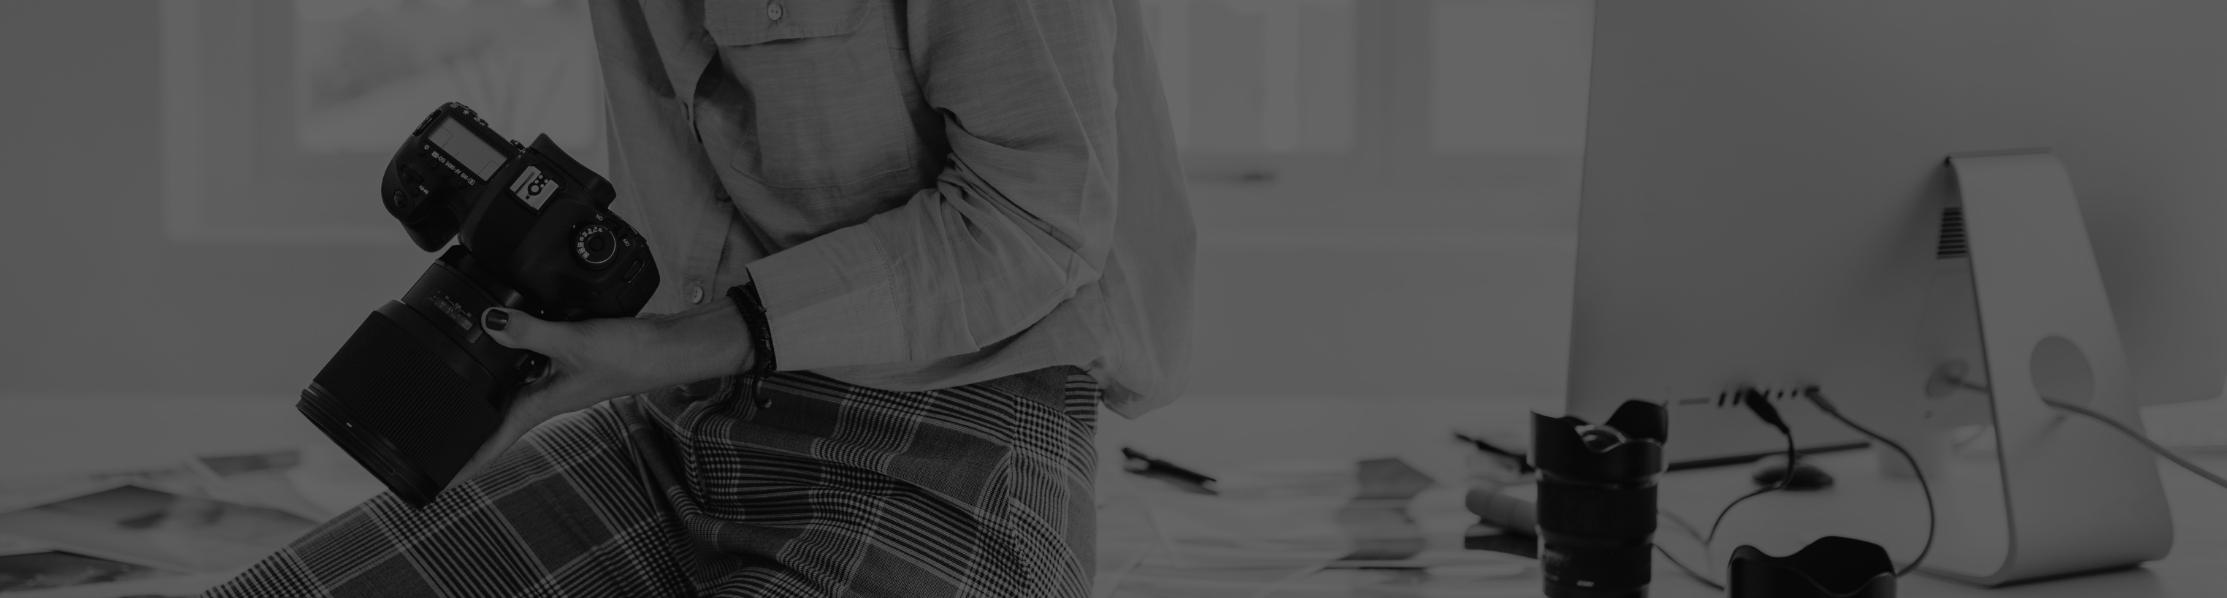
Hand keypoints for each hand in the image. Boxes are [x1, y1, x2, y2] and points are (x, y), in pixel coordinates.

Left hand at [451, 308, 667, 482]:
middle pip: (498, 420)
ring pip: (512, 392)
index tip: (441, 481)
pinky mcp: (568, 363)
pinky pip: (529, 368)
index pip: (498, 441)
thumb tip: (489, 323)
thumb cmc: (631, 357)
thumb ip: (531, 332)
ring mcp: (558, 381)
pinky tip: (503, 348)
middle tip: (437, 441)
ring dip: (488, 399)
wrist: (667, 348)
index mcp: (544, 405)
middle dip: (470, 432)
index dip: (469, 462)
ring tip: (455, 403)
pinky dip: (511, 364)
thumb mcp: (574, 343)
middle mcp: (548, 397)